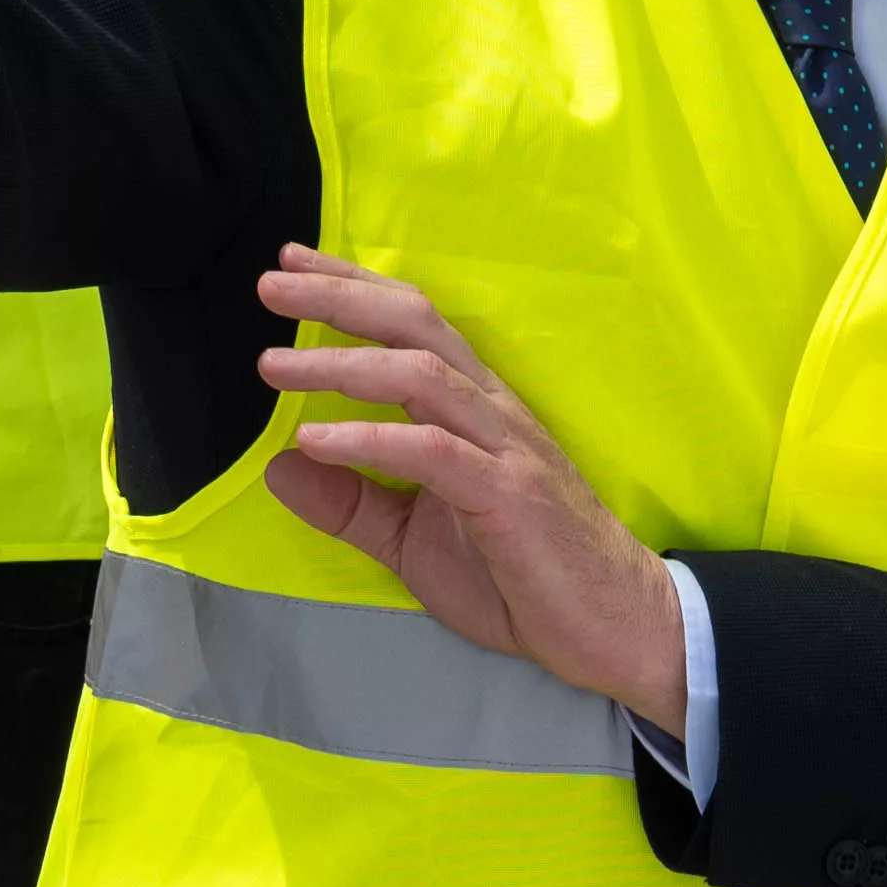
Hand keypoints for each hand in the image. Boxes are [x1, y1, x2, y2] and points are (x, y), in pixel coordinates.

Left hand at [256, 251, 687, 733]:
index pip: (412, 325)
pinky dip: (369, 438)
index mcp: (474, 409)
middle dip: (340, 296)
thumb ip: (352, 505)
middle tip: (272, 280)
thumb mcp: (415, 541)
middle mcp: (491, 411)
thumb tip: (278, 468)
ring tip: (274, 364)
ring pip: (421, 374)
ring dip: (341, 362)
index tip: (294, 262)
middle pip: (415, 326)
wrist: (614, 625)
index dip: (353, 287)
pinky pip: (431, 452)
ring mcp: (503, 448)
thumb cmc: (522, 579)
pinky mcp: (507, 495)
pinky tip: (314, 440)